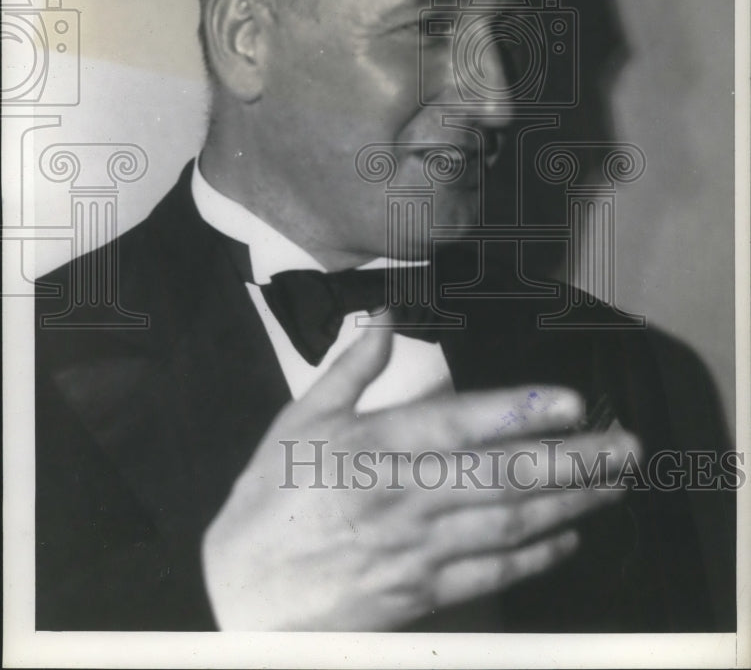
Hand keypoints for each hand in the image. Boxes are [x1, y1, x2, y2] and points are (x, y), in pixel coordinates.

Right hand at [201, 329, 638, 629]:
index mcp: (378, 447)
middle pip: (506, 477)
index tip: (573, 402)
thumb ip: (351, 368)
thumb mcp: (299, 419)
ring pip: (510, 525)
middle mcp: (408, 497)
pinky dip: (534, 558)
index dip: (523, 411)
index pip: (463, 424)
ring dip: (572, 504)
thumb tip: (382, 317)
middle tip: (627, 445)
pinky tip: (568, 540)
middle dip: (575, 460)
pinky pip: (490, 574)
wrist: (237, 595)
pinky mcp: (421, 593)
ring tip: (615, 484)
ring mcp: (419, 550)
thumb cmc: (268, 501)